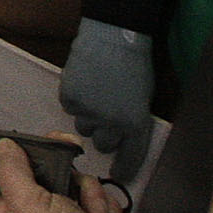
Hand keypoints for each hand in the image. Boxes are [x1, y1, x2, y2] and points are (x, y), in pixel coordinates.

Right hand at [59, 18, 158, 180]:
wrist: (113, 38)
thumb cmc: (134, 65)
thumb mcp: (142, 98)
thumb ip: (132, 120)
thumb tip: (121, 136)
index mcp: (135, 124)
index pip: (130, 157)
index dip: (124, 169)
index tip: (119, 174)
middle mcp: (112, 123)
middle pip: (103, 144)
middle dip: (105, 133)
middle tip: (106, 115)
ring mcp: (88, 111)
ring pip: (84, 127)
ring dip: (89, 116)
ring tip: (95, 93)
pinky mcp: (70, 98)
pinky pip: (70, 108)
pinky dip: (76, 99)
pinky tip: (84, 83)